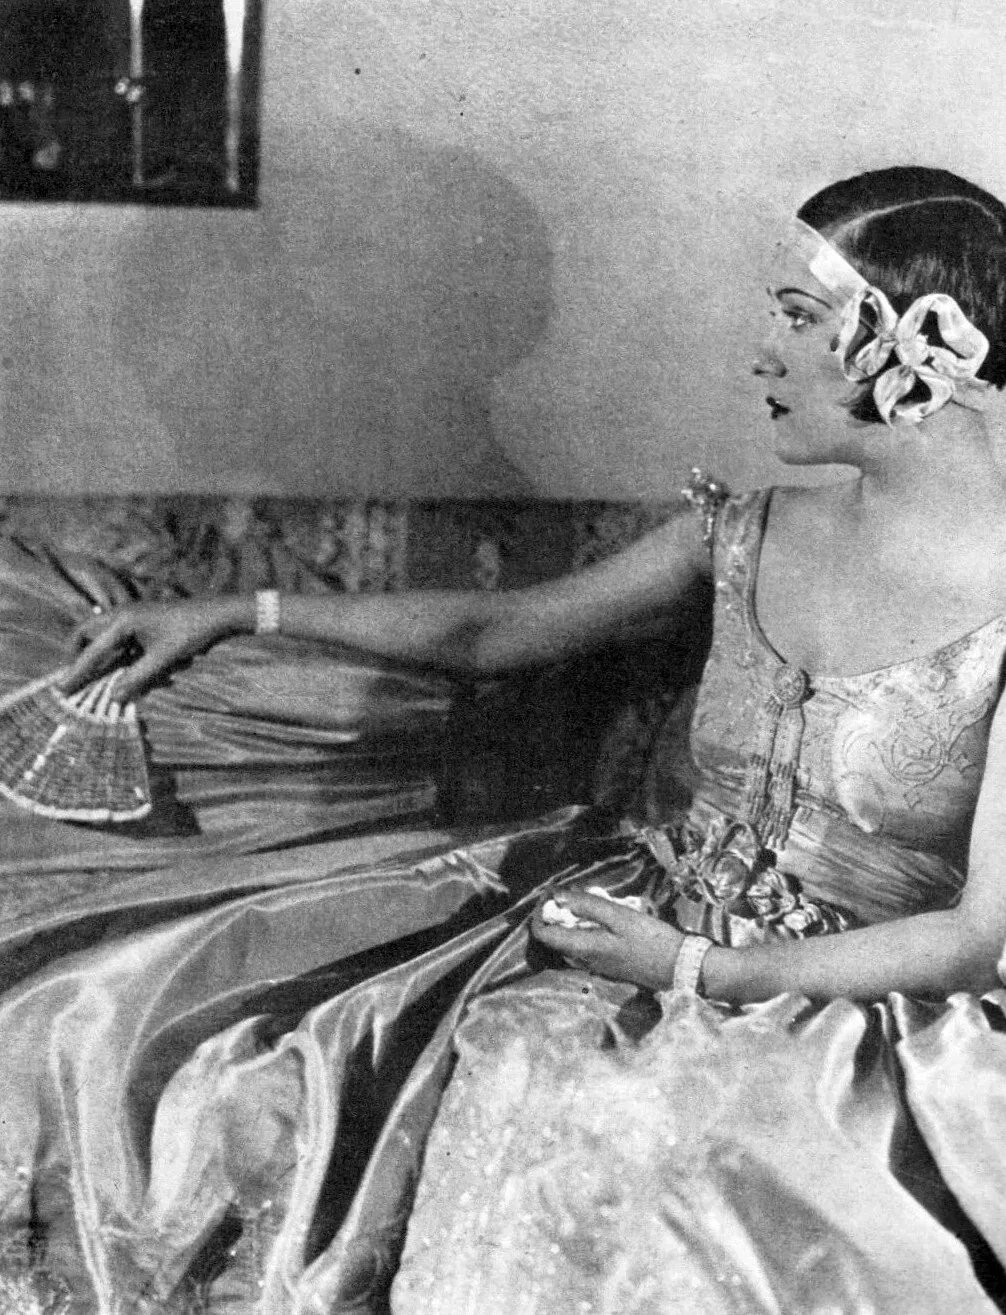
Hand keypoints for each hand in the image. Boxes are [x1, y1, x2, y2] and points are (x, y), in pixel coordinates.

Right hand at [63, 599, 244, 699]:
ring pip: (103, 637)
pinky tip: (130, 672)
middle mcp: (122, 615)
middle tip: (75, 678)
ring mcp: (132, 617)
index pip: (92, 651)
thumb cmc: (190, 633)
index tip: (61, 689)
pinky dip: (119, 656)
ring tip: (97, 678)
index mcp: (122, 621)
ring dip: (100, 656)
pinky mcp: (143, 623)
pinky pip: (121, 640)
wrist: (217, 615)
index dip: (76, 673)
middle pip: (87, 634)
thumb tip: (114, 697)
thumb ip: (137, 679)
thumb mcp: (164, 660)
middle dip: (79, 656)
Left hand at [531, 890, 683, 990]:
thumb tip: (558, 897)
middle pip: (555, 939)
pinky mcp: (610, 967)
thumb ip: (587, 906)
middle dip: (558, 914)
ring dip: (573, 922)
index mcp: (584, 949)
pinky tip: (605, 919)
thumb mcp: (620, 917)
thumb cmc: (652, 940)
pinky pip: (586, 947)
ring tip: (589, 903)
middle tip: (574, 894)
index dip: (541, 913)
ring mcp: (598, 967)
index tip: (552, 895)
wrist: (681, 968)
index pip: (543, 934)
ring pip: (571, 942)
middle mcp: (585, 962)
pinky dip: (587, 930)